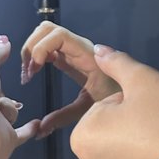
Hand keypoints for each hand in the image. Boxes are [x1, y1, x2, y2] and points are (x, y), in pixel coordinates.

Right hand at [21, 22, 119, 137]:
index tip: (34, 71)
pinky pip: (49, 45)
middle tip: (28, 73)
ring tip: (29, 73)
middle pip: (47, 29)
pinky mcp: (69, 54)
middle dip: (32, 48)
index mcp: (86, 54)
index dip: (41, 49)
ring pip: (45, 33)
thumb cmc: (113, 98)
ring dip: (32, 49)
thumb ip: (64, 117)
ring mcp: (73, 49)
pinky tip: (34, 72)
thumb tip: (40, 129)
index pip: (58, 36)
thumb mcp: (88, 108)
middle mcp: (78, 47)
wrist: (129, 96)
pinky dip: (37, 54)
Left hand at [70, 45, 158, 158]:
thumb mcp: (145, 80)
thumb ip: (117, 63)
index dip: (132, 101)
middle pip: (110, 129)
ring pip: (121, 150)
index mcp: (83, 135)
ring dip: (139, 143)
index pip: (106, 104)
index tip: (152, 109)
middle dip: (132, 123)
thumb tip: (98, 50)